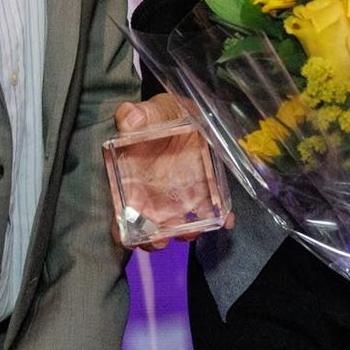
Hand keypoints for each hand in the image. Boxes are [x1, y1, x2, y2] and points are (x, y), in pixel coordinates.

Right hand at [109, 96, 231, 249]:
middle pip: (151, 227)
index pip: (122, 213)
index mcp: (132, 179)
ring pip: (180, 223)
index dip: (125, 230)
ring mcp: (180, 195)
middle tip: (167, 237)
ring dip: (188, 231)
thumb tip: (129, 119)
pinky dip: (220, 217)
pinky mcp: (204, 191)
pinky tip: (226, 218)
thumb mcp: (151, 110)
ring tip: (196, 228)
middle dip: (158, 238)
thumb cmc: (161, 114)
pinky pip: (211, 209)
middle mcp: (153, 194)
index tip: (136, 237)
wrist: (185, 112)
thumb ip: (137, 114)